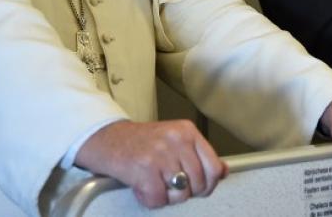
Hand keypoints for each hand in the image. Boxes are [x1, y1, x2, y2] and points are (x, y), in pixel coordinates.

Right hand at [74, 119, 227, 207]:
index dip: (209, 184)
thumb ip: (199, 155)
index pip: (214, 166)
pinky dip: (150, 199)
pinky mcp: (144, 170)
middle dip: (185, 192)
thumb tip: (224, 171)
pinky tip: (143, 186)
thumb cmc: (141, 142)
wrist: (107, 138)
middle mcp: (176, 140)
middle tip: (169, 184)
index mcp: (187, 131)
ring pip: (180, 194)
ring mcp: (160, 154)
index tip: (199, 186)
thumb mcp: (175, 140)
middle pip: (198, 184)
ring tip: (155, 183)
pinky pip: (159, 199)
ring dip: (167, 196)